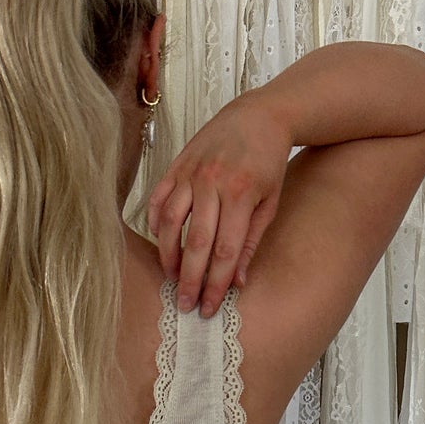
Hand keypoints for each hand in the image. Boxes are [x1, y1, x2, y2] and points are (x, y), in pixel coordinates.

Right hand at [145, 91, 292, 314]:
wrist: (259, 116)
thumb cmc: (268, 163)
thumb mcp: (269, 204)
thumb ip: (250, 243)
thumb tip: (236, 282)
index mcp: (241, 195)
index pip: (224, 252)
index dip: (214, 284)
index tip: (208, 308)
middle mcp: (213, 183)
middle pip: (196, 242)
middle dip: (189, 278)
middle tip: (185, 304)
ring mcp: (191, 172)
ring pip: (171, 222)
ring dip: (168, 254)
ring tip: (171, 276)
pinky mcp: (177, 164)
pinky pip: (159, 198)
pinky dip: (155, 222)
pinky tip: (160, 240)